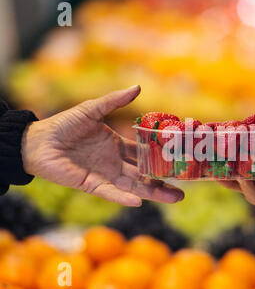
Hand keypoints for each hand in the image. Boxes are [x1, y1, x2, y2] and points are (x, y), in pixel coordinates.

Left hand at [21, 85, 183, 206]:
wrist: (37, 140)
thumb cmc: (64, 124)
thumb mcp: (92, 109)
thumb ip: (115, 101)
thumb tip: (138, 87)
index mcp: (118, 146)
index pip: (144, 154)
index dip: (161, 159)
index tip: (179, 162)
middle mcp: (115, 163)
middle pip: (144, 176)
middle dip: (163, 184)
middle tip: (183, 191)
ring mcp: (105, 175)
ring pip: (134, 187)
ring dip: (153, 193)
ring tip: (174, 198)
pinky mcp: (91, 185)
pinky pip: (110, 192)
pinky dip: (123, 197)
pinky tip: (139, 200)